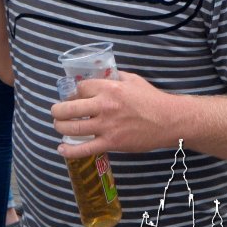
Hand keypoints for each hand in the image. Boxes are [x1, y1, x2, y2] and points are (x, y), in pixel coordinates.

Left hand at [50, 71, 177, 158]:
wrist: (169, 121)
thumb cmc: (152, 99)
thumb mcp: (132, 79)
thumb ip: (114, 77)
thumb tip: (101, 75)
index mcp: (109, 88)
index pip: (79, 89)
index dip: (73, 93)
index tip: (73, 97)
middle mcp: (104, 106)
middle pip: (69, 108)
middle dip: (57, 110)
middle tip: (56, 112)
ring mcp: (107, 126)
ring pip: (72, 128)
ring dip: (60, 127)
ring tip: (58, 126)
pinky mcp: (112, 143)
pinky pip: (84, 149)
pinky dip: (69, 150)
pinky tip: (61, 149)